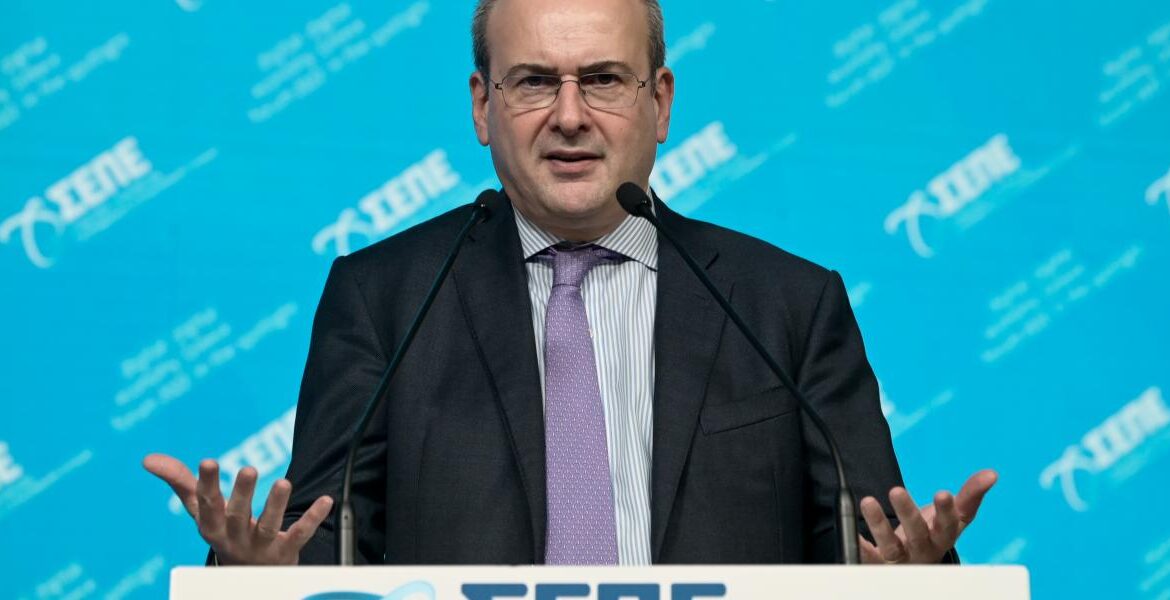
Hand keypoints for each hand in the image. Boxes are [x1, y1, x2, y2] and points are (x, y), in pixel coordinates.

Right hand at [143, 454, 333, 564]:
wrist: (246, 576)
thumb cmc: (222, 530)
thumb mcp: (201, 510)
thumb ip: (181, 482)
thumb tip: (148, 459)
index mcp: (212, 525)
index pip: (207, 504)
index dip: (207, 483)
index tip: (208, 461)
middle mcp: (234, 537)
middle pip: (238, 515)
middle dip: (242, 494)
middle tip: (249, 469)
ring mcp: (260, 546)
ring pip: (269, 526)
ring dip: (277, 506)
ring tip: (284, 482)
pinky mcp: (285, 552)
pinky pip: (300, 535)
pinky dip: (312, 518)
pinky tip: (325, 500)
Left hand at [858, 469, 997, 563]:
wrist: (917, 564)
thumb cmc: (936, 533)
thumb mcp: (955, 517)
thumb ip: (971, 495)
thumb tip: (991, 473)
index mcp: (943, 536)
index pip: (949, 525)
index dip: (946, 511)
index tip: (943, 493)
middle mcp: (923, 550)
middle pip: (917, 534)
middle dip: (908, 513)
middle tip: (896, 490)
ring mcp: (901, 559)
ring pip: (890, 546)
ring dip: (878, 524)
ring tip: (868, 501)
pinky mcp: (880, 564)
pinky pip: (868, 557)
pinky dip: (860, 545)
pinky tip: (852, 532)